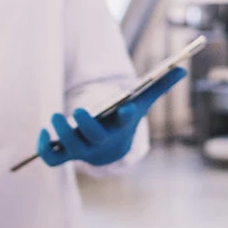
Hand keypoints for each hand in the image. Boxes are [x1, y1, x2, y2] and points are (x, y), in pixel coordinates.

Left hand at [37, 68, 185, 167]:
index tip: (125, 107)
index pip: (126, 122)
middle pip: (94, 138)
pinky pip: (53, 158)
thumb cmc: (124, 119)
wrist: (111, 150)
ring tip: (53, 116)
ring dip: (61, 134)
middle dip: (85, 125)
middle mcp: (102, 141)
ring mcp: (83, 150)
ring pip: (71, 148)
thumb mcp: (141, 103)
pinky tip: (44, 132)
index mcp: (121, 126)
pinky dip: (45, 148)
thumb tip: (182, 69)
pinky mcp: (66, 155)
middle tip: (78, 110)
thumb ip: (159, 86)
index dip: (126, 115)